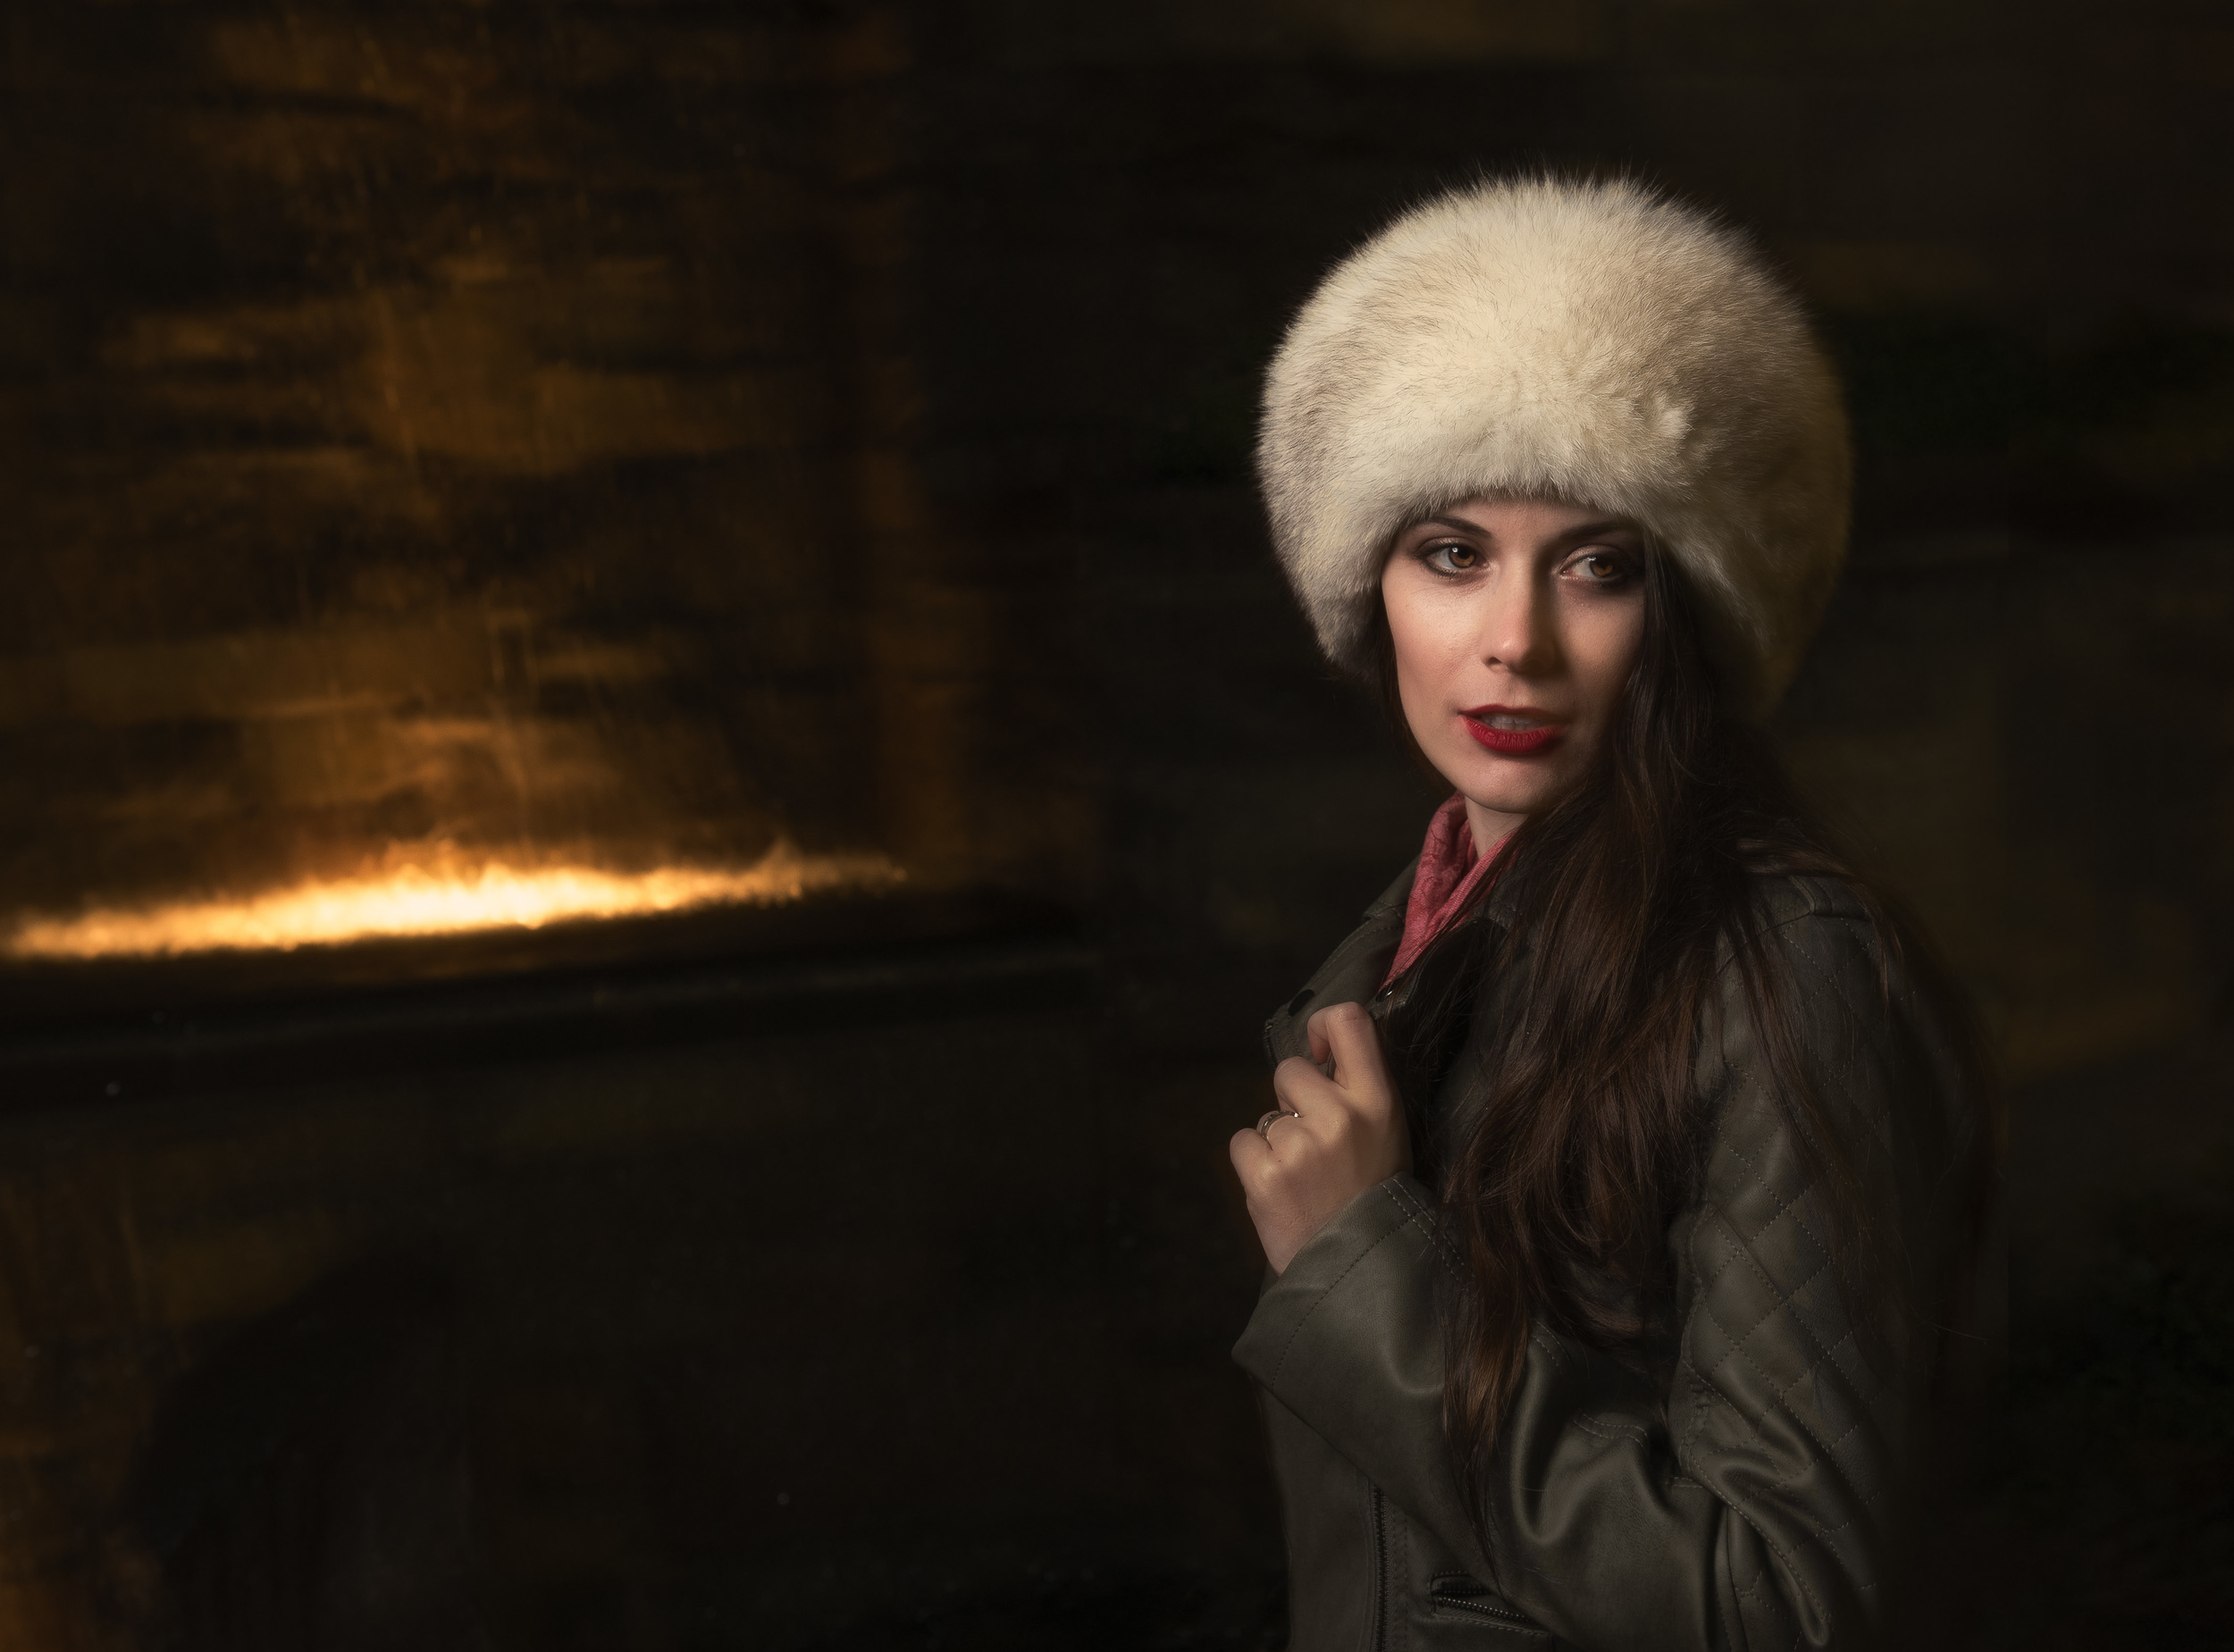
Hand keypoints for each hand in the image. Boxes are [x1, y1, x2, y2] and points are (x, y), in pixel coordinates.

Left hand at [1228, 1002, 1410, 1274]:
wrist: (1358, 1267)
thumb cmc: (1371, 1196)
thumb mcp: (1388, 1134)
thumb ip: (1359, 1090)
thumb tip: (1321, 1048)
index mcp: (1379, 1102)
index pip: (1349, 1021)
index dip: (1322, 1024)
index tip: (1317, 1049)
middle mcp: (1340, 1116)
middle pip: (1290, 1070)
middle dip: (1292, 1099)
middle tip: (1314, 1142)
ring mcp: (1300, 1145)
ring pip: (1266, 1114)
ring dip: (1277, 1141)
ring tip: (1305, 1178)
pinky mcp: (1266, 1174)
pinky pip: (1243, 1141)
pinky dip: (1254, 1163)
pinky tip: (1282, 1189)